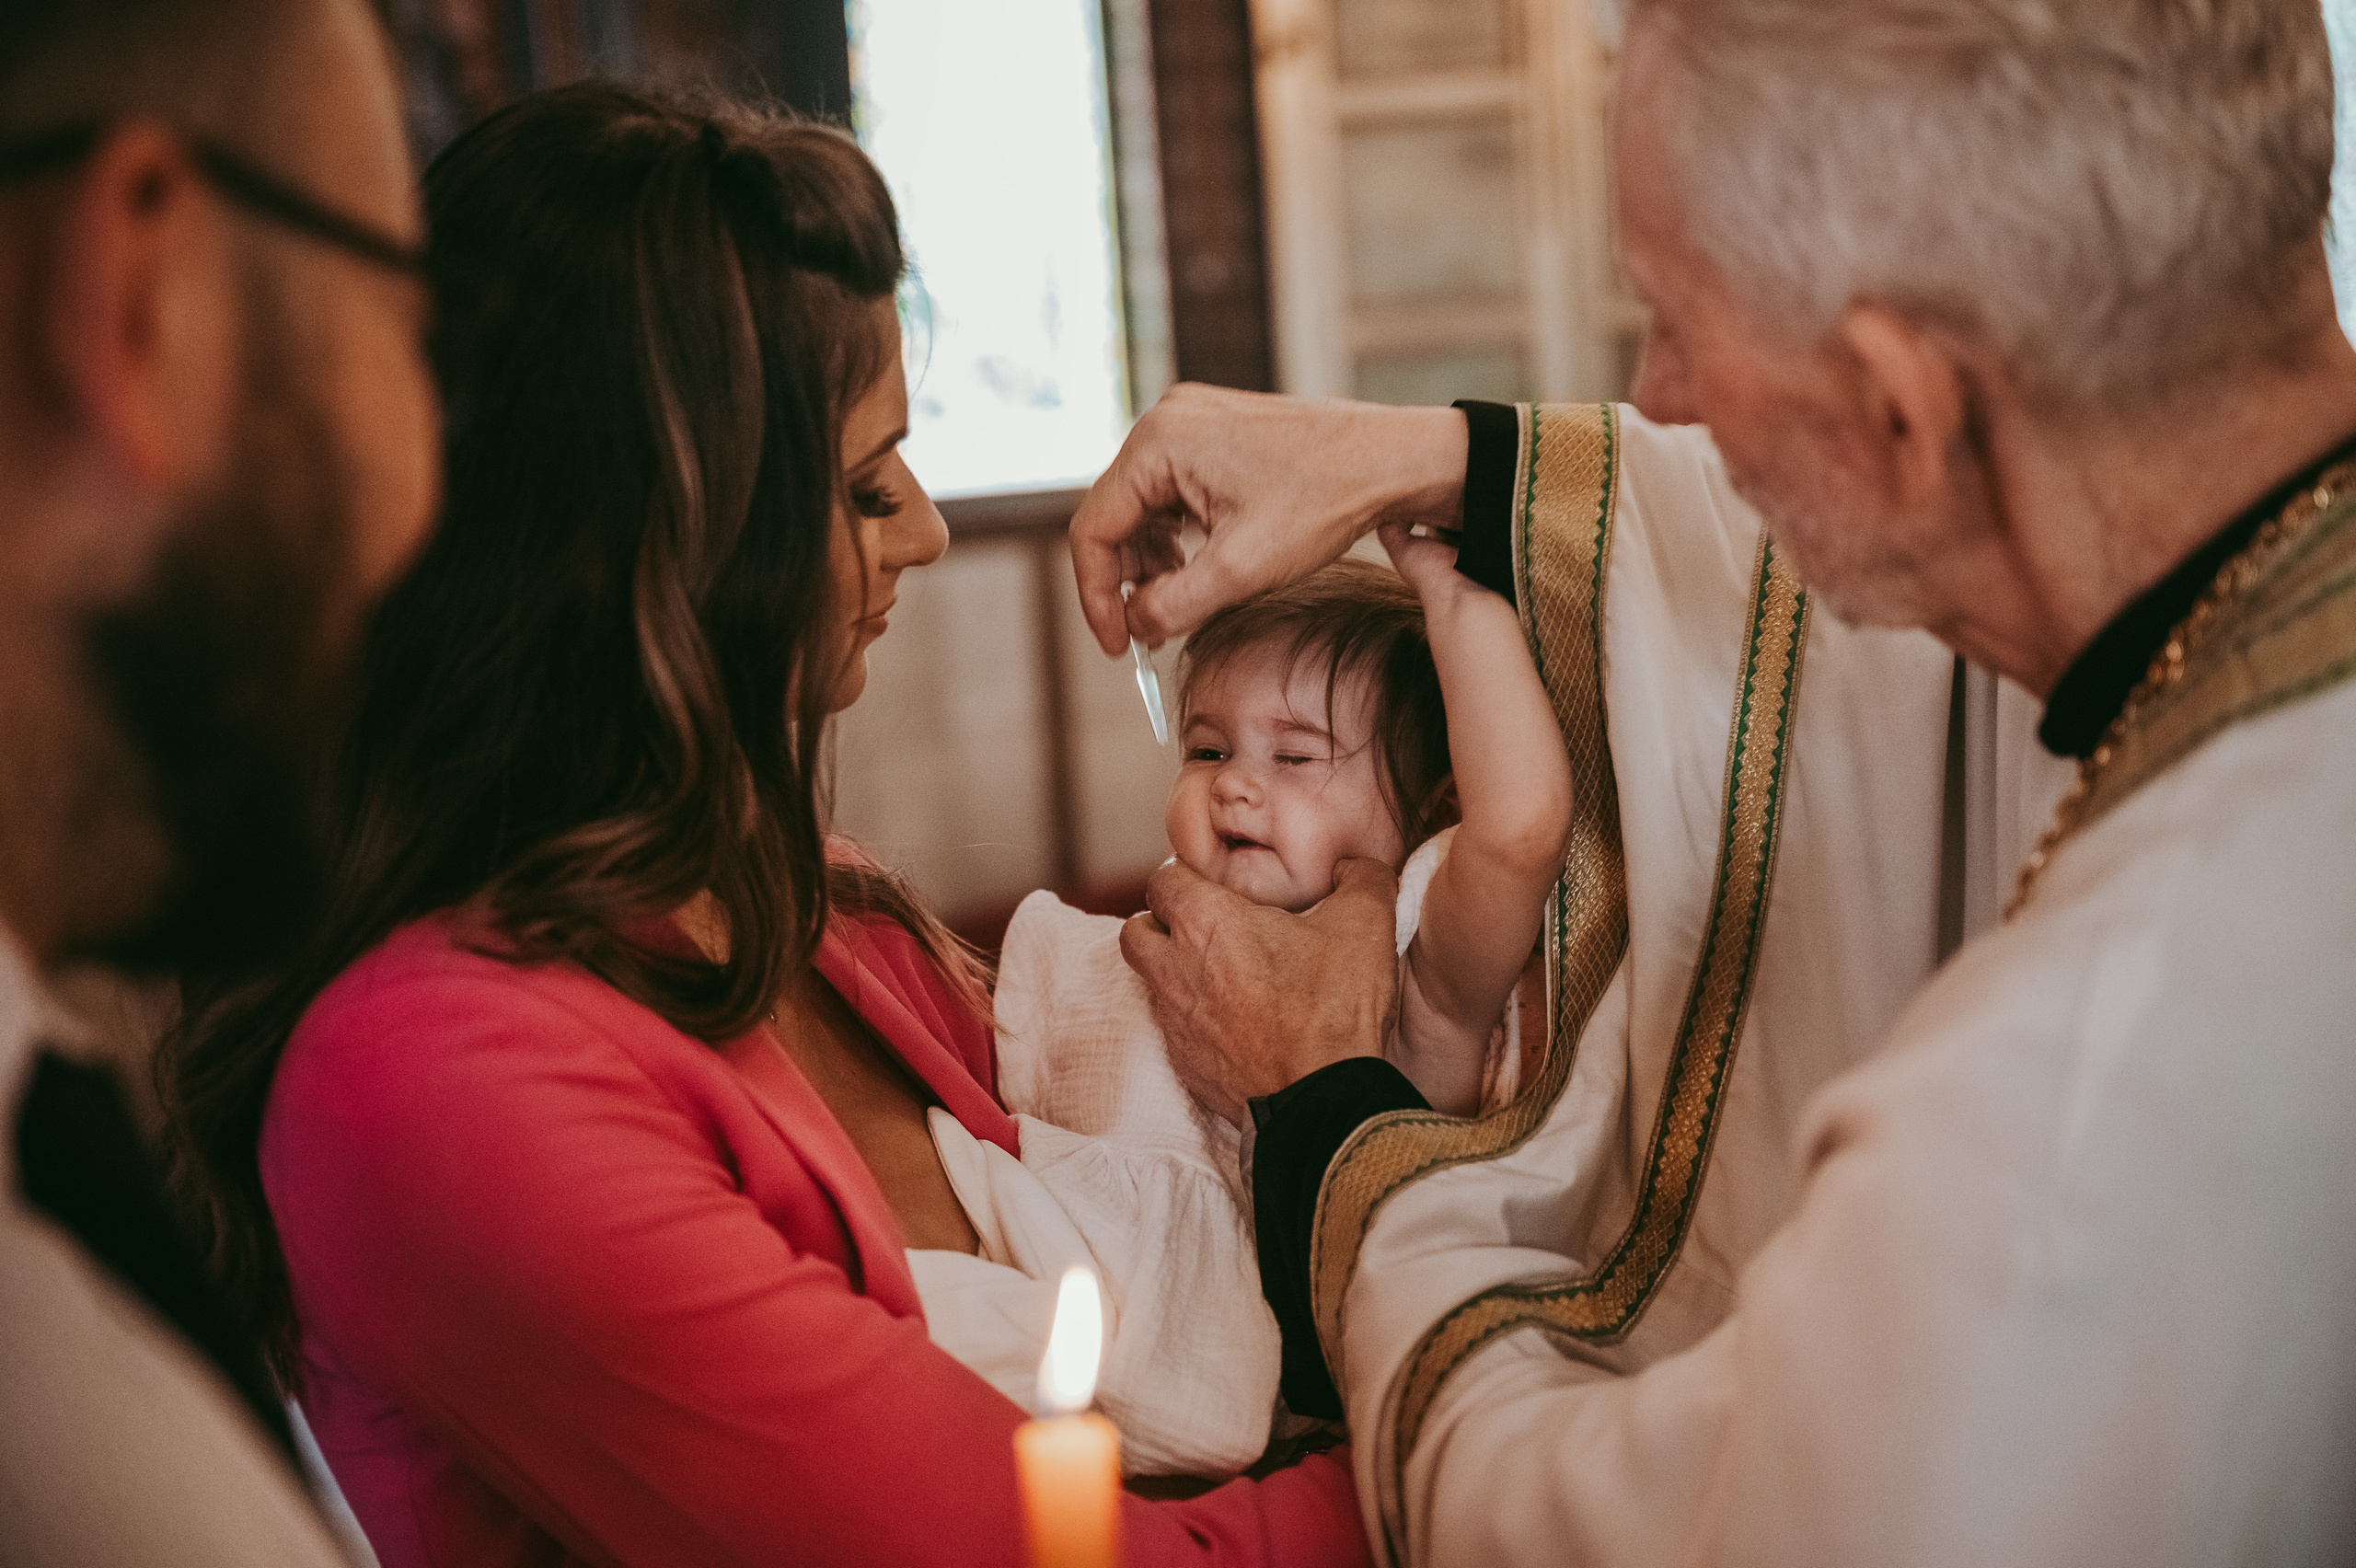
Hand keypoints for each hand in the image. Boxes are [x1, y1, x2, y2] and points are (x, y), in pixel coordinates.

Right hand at [1069, 385, 1468, 655]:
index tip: (1118, 647)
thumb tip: (1134, 627)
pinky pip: (1173, 492)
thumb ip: (1172, 606)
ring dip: (1154, 561)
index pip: (1093, 529)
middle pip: (1114, 515)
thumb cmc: (1325, 500)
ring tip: (1182, 601)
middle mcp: (1166, 420)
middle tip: (1150, 630)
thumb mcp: (1241, 570)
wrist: (1393, 460)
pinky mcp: (1216, 433)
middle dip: (1128, 579)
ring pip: (1143, 507)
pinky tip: (1201, 566)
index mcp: (1158, 442)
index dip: (1097, 596)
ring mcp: (1191, 422)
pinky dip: (1178, 536)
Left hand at [1119, 857, 1401, 1123]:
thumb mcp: (1364, 923)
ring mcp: (1175, 1020)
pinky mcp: (1184, 1062)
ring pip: (1149, 980)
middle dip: (1162, 921)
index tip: (1217, 885)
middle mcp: (1175, 968)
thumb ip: (1361, 877)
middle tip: (1206, 926)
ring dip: (1172, 970)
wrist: (1323, 1097)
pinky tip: (1230, 1020)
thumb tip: (1354, 867)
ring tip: (1218, 972)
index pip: (1163, 879)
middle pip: (1137, 929)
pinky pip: (1172, 1028)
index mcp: (1205, 922)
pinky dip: (1191, 1018)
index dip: (1188, 876)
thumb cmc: (1333, 1006)